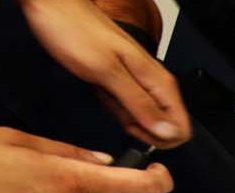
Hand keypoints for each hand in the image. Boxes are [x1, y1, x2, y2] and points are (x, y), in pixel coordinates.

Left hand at [18, 0, 190, 146]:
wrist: (53, 7)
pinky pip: (127, 107)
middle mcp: (151, 80)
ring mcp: (137, 80)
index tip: (138, 132)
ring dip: (126, 120)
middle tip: (119, 117)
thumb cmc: (75, 30)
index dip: (161, 138)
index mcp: (156, 79)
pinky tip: (103, 97)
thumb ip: (139, 103)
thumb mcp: (106, 72)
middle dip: (143, 131)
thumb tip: (167, 131)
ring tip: (107, 100)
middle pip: (165, 124)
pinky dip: (115, 109)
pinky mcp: (122, 81)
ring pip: (145, 117)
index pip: (181, 125)